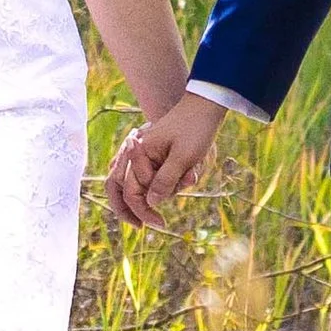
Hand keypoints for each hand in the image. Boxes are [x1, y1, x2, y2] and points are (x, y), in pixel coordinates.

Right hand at [110, 90, 227, 227]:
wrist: (205, 106)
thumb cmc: (195, 129)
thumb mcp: (183, 157)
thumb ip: (165, 181)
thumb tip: (151, 204)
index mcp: (139, 153)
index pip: (133, 192)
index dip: (144, 211)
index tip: (160, 224)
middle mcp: (136, 154)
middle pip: (125, 190)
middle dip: (138, 209)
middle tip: (151, 225)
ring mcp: (143, 154)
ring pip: (136, 185)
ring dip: (152, 196)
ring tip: (170, 198)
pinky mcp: (153, 155)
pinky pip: (146, 177)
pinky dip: (157, 186)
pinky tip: (166, 192)